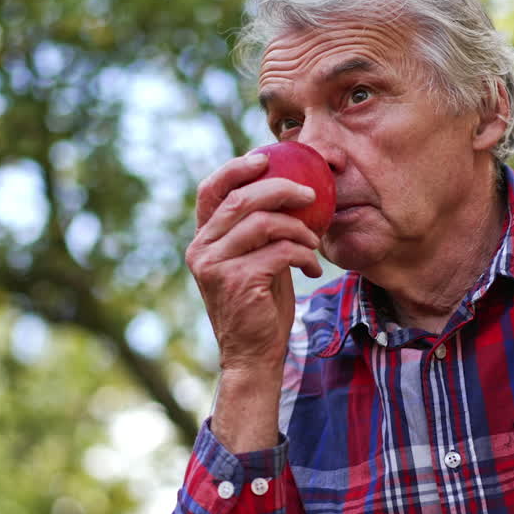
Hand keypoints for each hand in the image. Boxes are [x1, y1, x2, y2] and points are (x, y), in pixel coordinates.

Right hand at [186, 153, 322, 372]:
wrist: (254, 355)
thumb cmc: (260, 305)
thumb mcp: (255, 259)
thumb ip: (258, 228)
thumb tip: (285, 187)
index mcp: (203, 240)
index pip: (210, 191)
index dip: (235, 169)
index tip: (265, 158)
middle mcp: (201, 249)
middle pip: (240, 200)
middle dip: (279, 189)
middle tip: (310, 194)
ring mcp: (214, 266)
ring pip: (262, 223)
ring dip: (298, 228)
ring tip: (313, 243)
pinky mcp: (235, 282)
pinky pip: (277, 251)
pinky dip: (302, 254)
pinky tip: (311, 268)